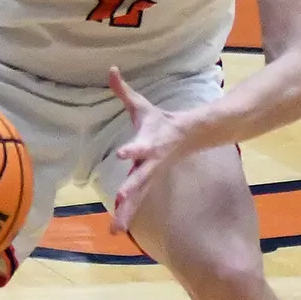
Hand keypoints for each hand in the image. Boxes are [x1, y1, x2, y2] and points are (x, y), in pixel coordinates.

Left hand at [107, 67, 192, 232]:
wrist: (190, 137)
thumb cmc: (161, 121)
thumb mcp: (142, 106)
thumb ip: (124, 91)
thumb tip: (110, 69)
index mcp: (149, 144)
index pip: (139, 147)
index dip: (132, 150)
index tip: (123, 154)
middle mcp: (149, 163)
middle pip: (139, 179)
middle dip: (130, 192)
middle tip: (121, 202)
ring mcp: (149, 176)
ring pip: (137, 197)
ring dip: (126, 213)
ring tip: (114, 230)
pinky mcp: (147, 184)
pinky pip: (135, 203)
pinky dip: (126, 216)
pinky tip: (115, 230)